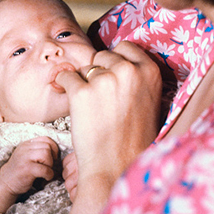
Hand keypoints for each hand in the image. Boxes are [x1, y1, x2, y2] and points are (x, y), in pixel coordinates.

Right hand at [0, 136, 58, 197]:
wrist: (5, 182)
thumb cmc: (19, 171)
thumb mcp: (26, 156)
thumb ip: (37, 150)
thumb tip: (55, 151)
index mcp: (26, 144)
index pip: (45, 139)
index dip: (53, 147)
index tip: (53, 157)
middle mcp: (25, 149)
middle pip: (47, 146)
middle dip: (52, 157)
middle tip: (49, 165)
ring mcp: (25, 158)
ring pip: (46, 154)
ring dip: (50, 164)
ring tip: (46, 170)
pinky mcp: (26, 169)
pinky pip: (45, 169)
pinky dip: (49, 174)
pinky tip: (46, 177)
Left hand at [56, 41, 161, 192]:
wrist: (116, 167)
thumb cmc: (133, 139)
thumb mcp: (148, 102)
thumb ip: (136, 78)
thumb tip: (114, 61)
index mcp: (149, 72)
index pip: (125, 46)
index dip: (115, 60)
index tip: (110, 74)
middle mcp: (128, 71)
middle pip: (102, 56)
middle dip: (98, 72)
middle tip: (100, 97)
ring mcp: (104, 80)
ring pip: (84, 67)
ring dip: (82, 81)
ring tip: (89, 106)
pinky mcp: (81, 92)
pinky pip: (65, 77)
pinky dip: (63, 86)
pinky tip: (70, 99)